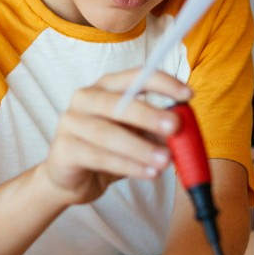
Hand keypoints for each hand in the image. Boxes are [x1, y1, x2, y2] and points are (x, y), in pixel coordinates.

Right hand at [39, 69, 189, 205]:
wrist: (70, 178)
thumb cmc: (108, 150)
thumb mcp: (137, 135)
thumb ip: (158, 130)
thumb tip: (185, 130)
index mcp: (106, 87)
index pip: (135, 76)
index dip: (163, 83)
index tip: (188, 95)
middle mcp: (85, 98)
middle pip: (117, 103)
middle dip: (149, 115)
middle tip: (175, 127)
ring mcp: (71, 122)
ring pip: (108, 133)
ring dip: (140, 147)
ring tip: (166, 161)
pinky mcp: (64, 149)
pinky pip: (98, 157)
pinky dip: (127, 166)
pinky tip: (148, 173)